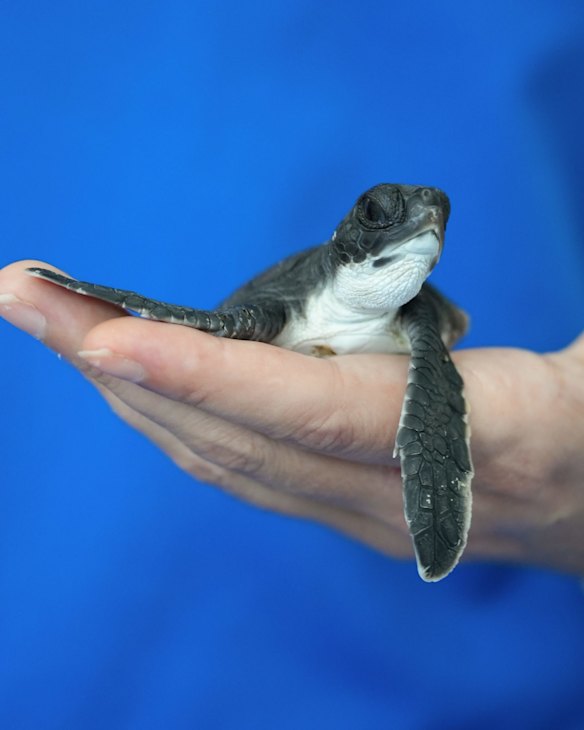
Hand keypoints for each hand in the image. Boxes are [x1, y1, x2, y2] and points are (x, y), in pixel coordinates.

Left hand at [1, 260, 582, 574]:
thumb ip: (552, 355)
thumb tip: (465, 285)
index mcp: (470, 443)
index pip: (315, 412)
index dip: (211, 377)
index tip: (110, 335)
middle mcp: (391, 492)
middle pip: (232, 434)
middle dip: (120, 365)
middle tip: (30, 295)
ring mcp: (357, 509)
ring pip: (220, 458)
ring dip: (129, 393)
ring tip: (57, 326)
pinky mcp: (340, 505)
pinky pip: (236, 467)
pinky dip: (171, 418)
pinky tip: (128, 380)